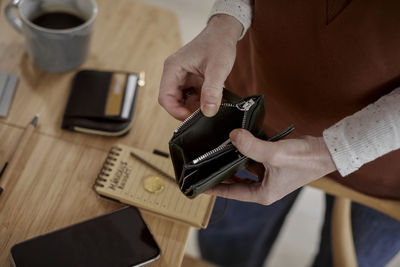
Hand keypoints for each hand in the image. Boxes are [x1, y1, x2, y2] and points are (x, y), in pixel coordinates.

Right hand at [158, 15, 242, 119]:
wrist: (224, 32)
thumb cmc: (218, 43)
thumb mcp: (217, 68)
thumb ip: (212, 91)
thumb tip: (208, 112)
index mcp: (173, 68)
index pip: (165, 98)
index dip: (176, 112)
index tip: (192, 118)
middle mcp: (174, 73)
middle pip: (173, 101)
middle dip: (188, 110)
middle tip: (204, 113)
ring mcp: (181, 76)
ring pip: (183, 100)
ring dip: (196, 106)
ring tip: (211, 105)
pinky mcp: (190, 79)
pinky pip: (191, 95)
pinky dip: (201, 101)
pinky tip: (213, 100)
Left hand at [207, 129, 336, 204]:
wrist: (325, 151)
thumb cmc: (304, 159)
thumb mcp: (274, 154)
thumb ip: (251, 146)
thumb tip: (233, 136)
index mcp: (263, 194)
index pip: (232, 193)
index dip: (215, 189)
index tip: (198, 186)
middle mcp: (264, 187)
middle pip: (235, 183)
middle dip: (221, 174)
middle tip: (204, 166)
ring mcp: (268, 176)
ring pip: (243, 170)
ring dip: (232, 161)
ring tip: (216, 152)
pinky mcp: (271, 164)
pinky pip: (252, 160)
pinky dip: (244, 153)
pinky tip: (235, 142)